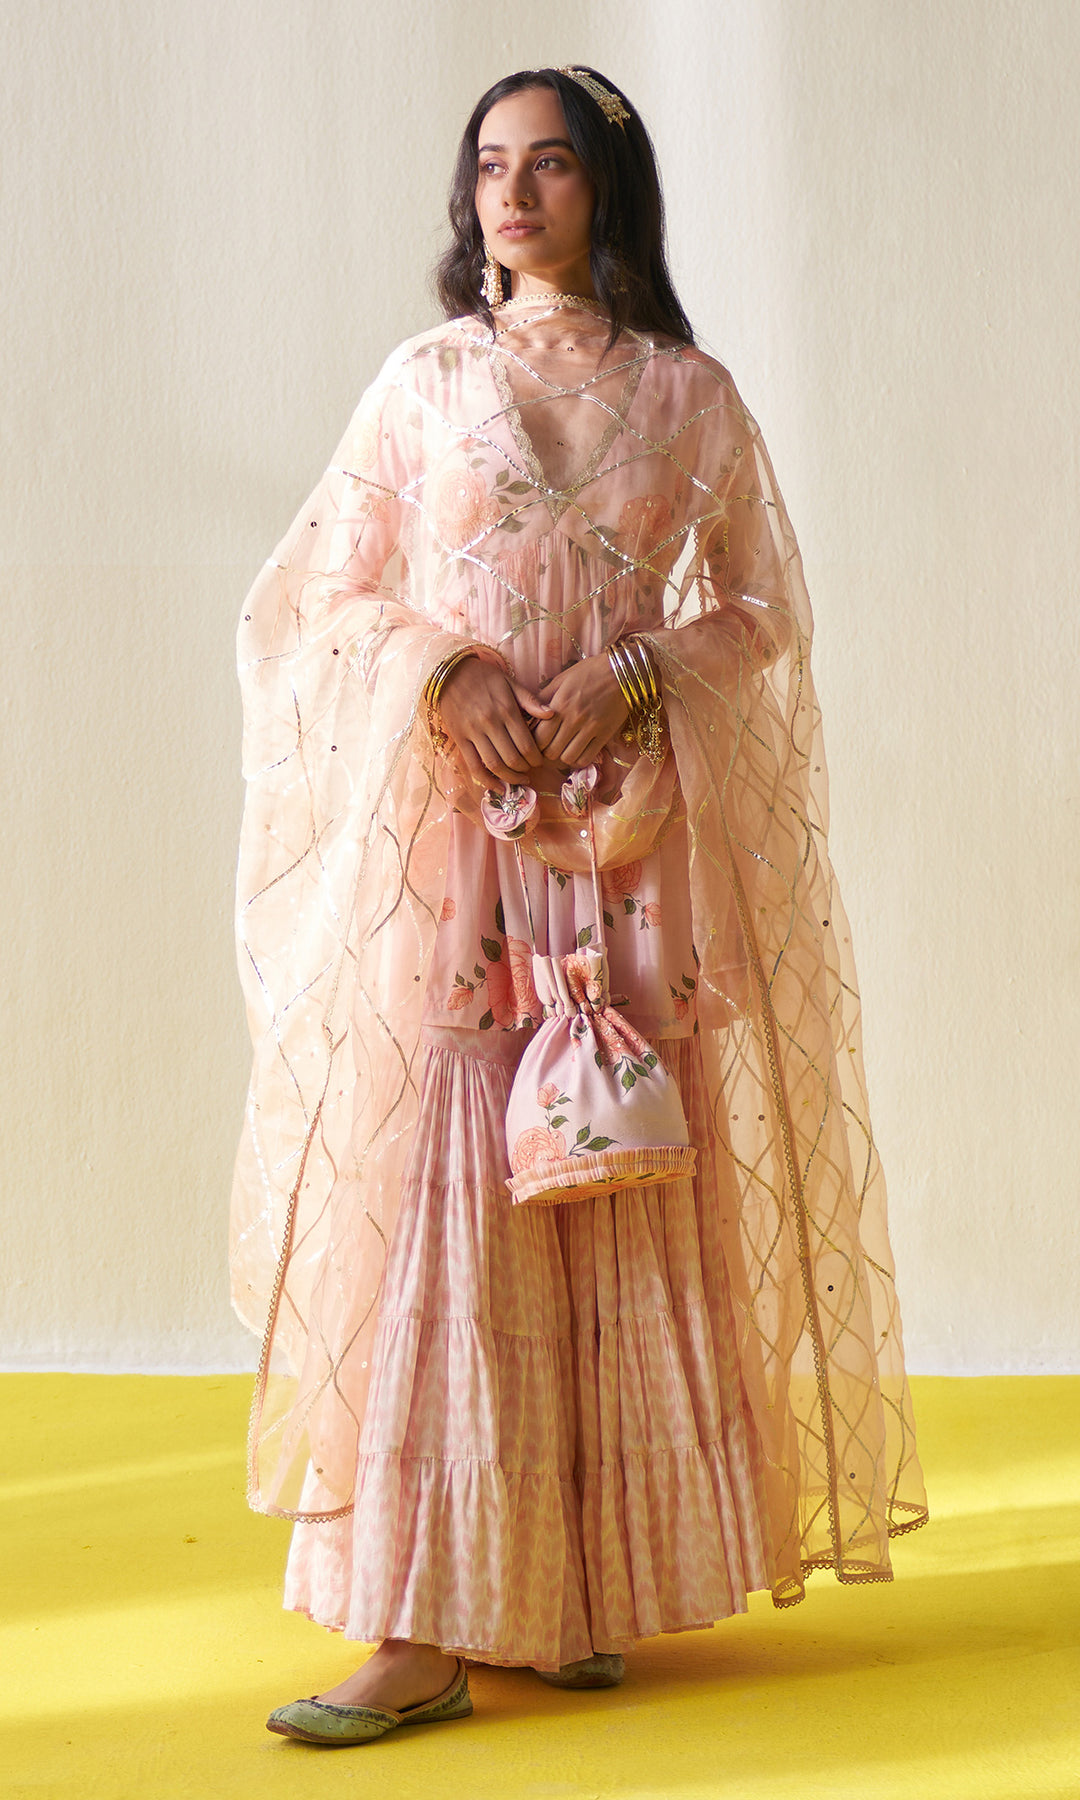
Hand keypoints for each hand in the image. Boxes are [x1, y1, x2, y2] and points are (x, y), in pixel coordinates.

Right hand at [437, 655, 553, 786]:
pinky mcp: (459, 739)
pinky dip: (486, 781)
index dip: (536, 758)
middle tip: (530, 771)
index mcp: (506, 710)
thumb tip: (552, 714)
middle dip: (525, 770)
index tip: (539, 761)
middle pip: (512, 758)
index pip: (526, 744)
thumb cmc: (484, 677)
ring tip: (518, 779)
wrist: (449, 673)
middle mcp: (490, 723)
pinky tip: (497, 786)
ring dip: (509, 778)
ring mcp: (473, 733)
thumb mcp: (510, 682)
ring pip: (494, 765)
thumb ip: (530, 700)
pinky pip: (473, 766)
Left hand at [533, 654, 628, 768]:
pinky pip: (587, 758)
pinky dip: (579, 760)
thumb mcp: (562, 679)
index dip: (534, 744)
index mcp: (560, 704)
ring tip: (562, 751)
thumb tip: (528, 713)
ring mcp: (590, 728)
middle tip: (547, 748)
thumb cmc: (590, 672)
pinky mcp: (605, 735)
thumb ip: (544, 697)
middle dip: (545, 753)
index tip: (536, 742)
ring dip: (562, 758)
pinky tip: (576, 752)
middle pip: (550, 751)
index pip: (539, 737)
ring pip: (567, 758)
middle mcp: (574, 718)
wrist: (622, 672)